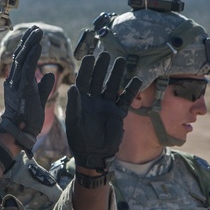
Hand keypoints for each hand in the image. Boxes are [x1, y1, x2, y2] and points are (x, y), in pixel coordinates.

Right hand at [0, 26, 53, 154]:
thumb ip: (43, 87)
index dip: (28, 47)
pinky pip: (27, 68)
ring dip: (31, 43)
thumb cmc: (28, 120)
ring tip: (38, 31)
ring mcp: (17, 84)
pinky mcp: (23, 88)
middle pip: (20, 55)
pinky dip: (33, 55)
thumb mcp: (38, 100)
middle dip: (29, 40)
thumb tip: (50, 74)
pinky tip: (38, 45)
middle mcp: (14, 81)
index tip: (35, 35)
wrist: (20, 133)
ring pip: (22, 58)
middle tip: (36, 28)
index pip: (22, 60)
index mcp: (17, 83)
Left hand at [65, 52, 142, 171]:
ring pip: (113, 86)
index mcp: (81, 100)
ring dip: (117, 74)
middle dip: (102, 67)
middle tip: (106, 54)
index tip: (90, 57)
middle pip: (99, 80)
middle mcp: (94, 100)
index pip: (83, 81)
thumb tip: (73, 87)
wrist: (94, 154)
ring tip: (121, 61)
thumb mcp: (74, 122)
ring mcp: (107, 106)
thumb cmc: (80, 139)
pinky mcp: (118, 113)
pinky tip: (136, 79)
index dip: (86, 69)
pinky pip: (126, 99)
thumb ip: (75, 105)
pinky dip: (131, 90)